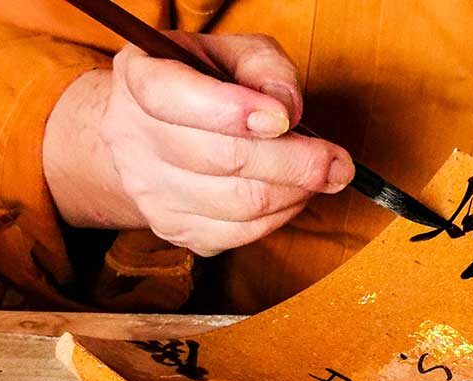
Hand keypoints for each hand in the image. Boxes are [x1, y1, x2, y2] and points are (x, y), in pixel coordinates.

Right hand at [43, 33, 353, 255]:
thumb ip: (264, 67)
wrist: (150, 134)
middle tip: (338, 162)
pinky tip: (291, 194)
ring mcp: (151, 193)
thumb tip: (287, 109)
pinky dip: (281, 217)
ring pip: (240, 205)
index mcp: (140, 79)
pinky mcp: (176, 231)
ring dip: (296, 192)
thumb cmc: (202, 85)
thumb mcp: (231, 54)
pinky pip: (241, 235)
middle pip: (223, 160)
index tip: (284, 119)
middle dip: (296, 163)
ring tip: (318, 175)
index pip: (174, 99)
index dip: (233, 110)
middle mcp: (133, 139)